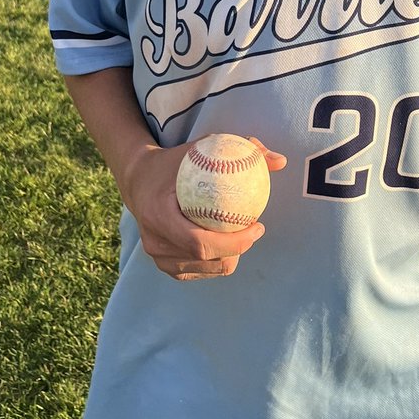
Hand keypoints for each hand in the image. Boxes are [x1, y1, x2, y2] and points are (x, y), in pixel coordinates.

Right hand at [120, 137, 286, 280]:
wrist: (138, 179)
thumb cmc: (175, 161)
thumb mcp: (203, 147)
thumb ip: (242, 149)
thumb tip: (280, 161)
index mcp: (158, 215)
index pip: (200, 243)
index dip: (234, 243)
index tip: (257, 226)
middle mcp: (155, 241)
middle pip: (206, 260)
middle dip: (236, 249)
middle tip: (254, 230)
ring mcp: (157, 257)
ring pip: (205, 269)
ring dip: (228, 256)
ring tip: (241, 234)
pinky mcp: (163, 265)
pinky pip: (198, 271)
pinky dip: (216, 260)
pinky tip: (226, 242)